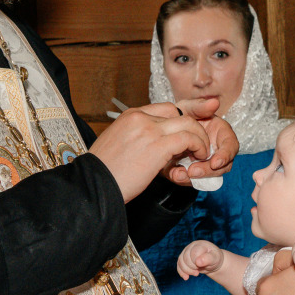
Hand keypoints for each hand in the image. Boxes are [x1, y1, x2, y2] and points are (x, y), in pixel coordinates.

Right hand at [89, 103, 227, 202]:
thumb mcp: (117, 145)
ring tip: (201, 153)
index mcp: (130, 116)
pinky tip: (197, 158)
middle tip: (200, 143)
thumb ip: (135, 138)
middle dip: (196, 125)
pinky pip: (189, 139)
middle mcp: (140, 118)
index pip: (165, 108)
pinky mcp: (158, 146)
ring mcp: (149, 130)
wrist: (92, 185)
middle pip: (179, 112)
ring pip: (188, 123)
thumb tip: (150, 145)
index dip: (182, 118)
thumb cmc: (103, 172)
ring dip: (200, 138)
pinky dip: (198, 147)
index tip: (191, 131)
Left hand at [163, 98, 239, 186]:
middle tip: (192, 172)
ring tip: (179, 174)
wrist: (162, 129)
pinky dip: (184, 179)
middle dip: (208, 171)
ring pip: (209, 177)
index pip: (231, 146)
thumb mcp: (187, 108)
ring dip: (196, 178)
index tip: (215, 162)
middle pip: (222, 166)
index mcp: (221, 134)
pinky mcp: (193, 171)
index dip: (225, 155)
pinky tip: (174, 175)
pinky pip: (193, 180)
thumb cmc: (180, 116)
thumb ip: (200, 106)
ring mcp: (206, 163)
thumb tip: (215, 102)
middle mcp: (217, 150)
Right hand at [178, 240, 223, 279]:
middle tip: (199, 271)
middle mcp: (192, 246)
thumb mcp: (215, 258)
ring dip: (187, 271)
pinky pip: (179, 265)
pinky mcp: (183, 258)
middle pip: (186, 258)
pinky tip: (186, 278)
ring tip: (196, 273)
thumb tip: (198, 262)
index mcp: (200, 244)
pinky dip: (181, 272)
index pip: (194, 253)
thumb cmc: (215, 259)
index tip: (202, 266)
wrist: (213, 263)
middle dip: (192, 267)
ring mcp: (186, 252)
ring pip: (181, 261)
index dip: (196, 262)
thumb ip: (208, 259)